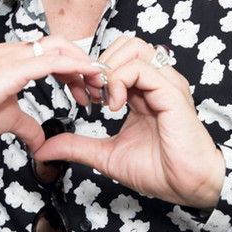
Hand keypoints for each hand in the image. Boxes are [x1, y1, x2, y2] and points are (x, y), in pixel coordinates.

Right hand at [0, 35, 102, 150]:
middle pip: (62, 45)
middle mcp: (15, 51)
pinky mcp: (13, 69)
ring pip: (61, 47)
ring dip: (83, 65)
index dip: (75, 69)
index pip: (53, 53)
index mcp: (13, 58)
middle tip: (97, 90)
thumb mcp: (6, 119)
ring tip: (96, 87)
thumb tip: (41, 140)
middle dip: (84, 64)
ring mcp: (13, 56)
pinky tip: (87, 78)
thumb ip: (26, 126)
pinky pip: (52, 61)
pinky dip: (74, 67)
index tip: (86, 91)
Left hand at [32, 36, 224, 210]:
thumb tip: (45, 148)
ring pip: (133, 48)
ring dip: (109, 68)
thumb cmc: (158, 170)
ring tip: (103, 97)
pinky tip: (114, 105)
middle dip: (100, 63)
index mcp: (143, 91)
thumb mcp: (106, 155)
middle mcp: (156, 81)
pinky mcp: (172, 92)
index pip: (117, 59)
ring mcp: (165, 83)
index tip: (85, 97)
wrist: (187, 187)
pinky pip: (142, 68)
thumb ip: (77, 146)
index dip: (94, 71)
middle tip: (91, 93)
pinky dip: (120, 81)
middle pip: (125, 44)